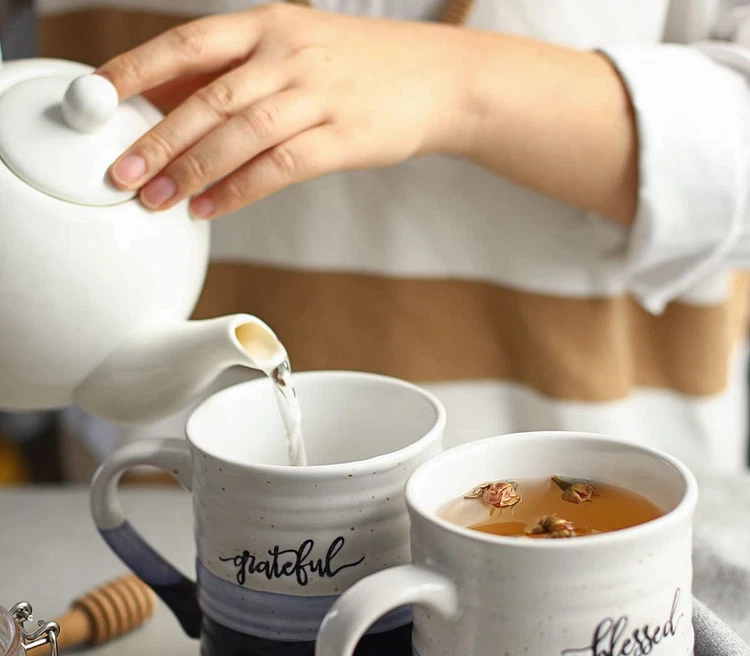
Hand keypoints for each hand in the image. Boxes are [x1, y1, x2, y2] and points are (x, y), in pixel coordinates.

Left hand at [101, 3, 469, 219]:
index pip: (189, 42)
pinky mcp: (345, 137)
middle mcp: (289, 53)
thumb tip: (164, 97)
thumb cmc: (356, 67)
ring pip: (241, 134)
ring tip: (157, 200)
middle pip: (209, 97)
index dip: (139, 68)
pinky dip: (240, 190)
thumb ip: (233, 70)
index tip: (99, 96)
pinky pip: (281, 168)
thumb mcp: (293, 47)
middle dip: (159, 138)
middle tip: (121, 171)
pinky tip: (210, 208)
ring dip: (192, 171)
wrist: (437, 78)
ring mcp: (319, 95)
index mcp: (268, 24)